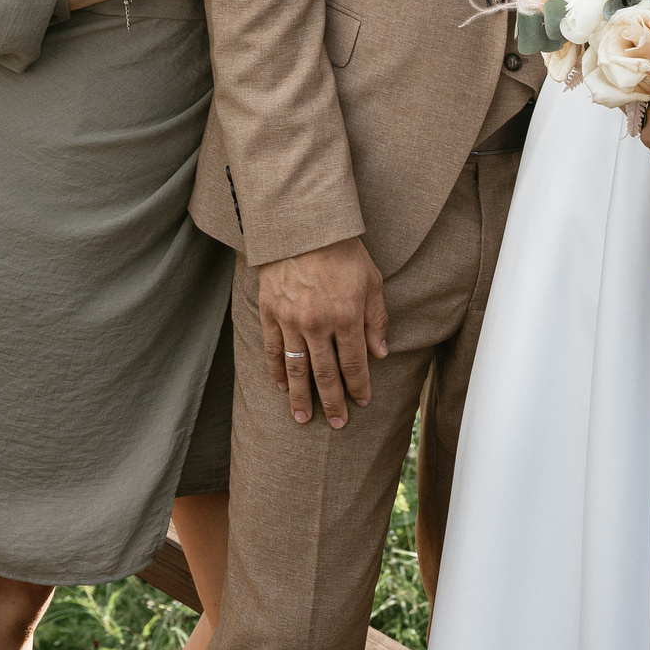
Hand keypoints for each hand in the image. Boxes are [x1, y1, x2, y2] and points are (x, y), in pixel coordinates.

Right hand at [257, 236, 386, 428]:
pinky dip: (277, 371)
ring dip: (300, 397)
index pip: (354, 364)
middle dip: (333, 402)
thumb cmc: (343, 250)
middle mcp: (318, 324)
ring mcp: (290, 320)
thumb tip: (380, 353)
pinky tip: (282, 386)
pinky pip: (273, 350)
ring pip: (297, 368)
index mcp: (347, 316)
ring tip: (302, 418)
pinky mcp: (269, 313)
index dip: (359, 387)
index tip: (361, 402)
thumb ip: (376, 319)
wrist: (303, 226)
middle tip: (336, 423)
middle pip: (325, 374)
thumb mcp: (372, 280)